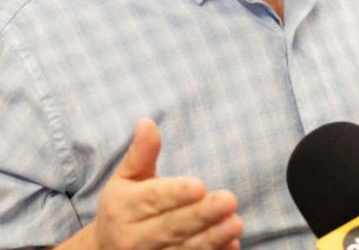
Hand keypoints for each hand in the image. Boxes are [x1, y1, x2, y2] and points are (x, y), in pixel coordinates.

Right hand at [64, 118, 242, 249]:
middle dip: (201, 215)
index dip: (175, 193)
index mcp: (123, 207)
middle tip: (229, 201)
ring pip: (183, 249)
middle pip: (171, 226)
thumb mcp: (125, 178)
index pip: (152, 199)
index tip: (199, 186)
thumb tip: (147, 122)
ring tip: (235, 223)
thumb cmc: (123, 206)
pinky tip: (231, 245)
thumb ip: (140, 153)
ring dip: (212, 238)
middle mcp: (133, 237)